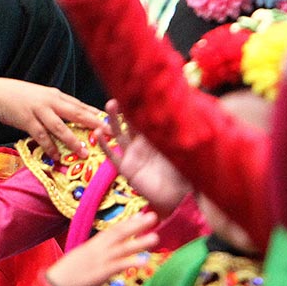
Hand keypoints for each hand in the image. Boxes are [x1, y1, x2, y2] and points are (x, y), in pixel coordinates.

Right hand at [0, 78, 105, 158]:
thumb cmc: (20, 96)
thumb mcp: (42, 96)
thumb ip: (58, 105)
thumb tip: (76, 115)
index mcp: (56, 95)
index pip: (81, 105)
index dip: (97, 114)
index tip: (112, 122)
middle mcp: (50, 101)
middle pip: (77, 113)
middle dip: (94, 124)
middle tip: (109, 134)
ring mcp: (39, 111)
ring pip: (60, 126)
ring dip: (72, 140)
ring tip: (84, 152)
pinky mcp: (26, 120)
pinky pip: (41, 135)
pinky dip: (49, 146)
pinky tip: (56, 155)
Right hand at [45, 210, 158, 285]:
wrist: (56, 284)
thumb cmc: (69, 272)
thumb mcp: (82, 257)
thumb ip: (95, 251)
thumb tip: (107, 247)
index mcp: (92, 245)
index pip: (112, 230)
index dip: (127, 222)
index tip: (140, 214)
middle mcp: (97, 249)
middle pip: (119, 234)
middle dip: (136, 226)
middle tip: (153, 217)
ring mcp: (99, 260)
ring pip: (122, 249)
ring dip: (139, 243)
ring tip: (155, 238)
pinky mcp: (100, 273)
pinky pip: (118, 266)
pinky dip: (131, 262)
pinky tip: (144, 261)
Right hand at [95, 100, 190, 214]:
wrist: (179, 196)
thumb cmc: (185, 173)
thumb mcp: (185, 149)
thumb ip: (181, 133)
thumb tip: (188, 109)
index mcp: (156, 138)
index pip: (146, 118)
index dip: (141, 105)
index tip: (137, 88)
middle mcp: (141, 145)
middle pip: (130, 123)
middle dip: (125, 108)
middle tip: (121, 92)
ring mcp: (132, 156)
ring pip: (119, 134)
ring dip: (113, 120)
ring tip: (110, 104)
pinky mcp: (126, 168)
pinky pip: (113, 156)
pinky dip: (105, 145)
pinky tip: (98, 134)